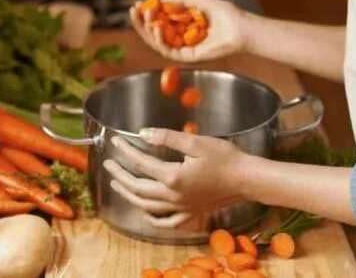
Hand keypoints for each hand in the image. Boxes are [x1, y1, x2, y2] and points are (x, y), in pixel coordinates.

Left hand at [104, 129, 248, 228]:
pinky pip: (167, 221)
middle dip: (120, 175)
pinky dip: (153, 218)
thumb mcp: (195, 142)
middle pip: (138, 188)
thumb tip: (143, 134)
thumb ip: (167, 137)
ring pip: (147, 206)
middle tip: (108, 164)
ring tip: (118, 184)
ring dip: (129, 195)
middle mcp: (174, 196)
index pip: (141, 163)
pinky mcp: (191, 212)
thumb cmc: (224, 157)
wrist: (247, 179)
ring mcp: (182, 207)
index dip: (126, 151)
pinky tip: (146, 213)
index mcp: (173, 176)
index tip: (115, 142)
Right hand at [129, 0, 251, 62]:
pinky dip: (159, 40)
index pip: (159, 21)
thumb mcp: (197, 1)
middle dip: (141, 22)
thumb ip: (178, 1)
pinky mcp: (187, 57)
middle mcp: (181, 38)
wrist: (240, 27)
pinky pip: (168, 50)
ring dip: (147, 30)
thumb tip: (159, 0)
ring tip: (144, 16)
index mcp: (183, 26)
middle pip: (154, 33)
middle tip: (132, 11)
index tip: (136, 5)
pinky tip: (156, 29)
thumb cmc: (224, 14)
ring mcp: (183, 48)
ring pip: (157, 43)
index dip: (146, 14)